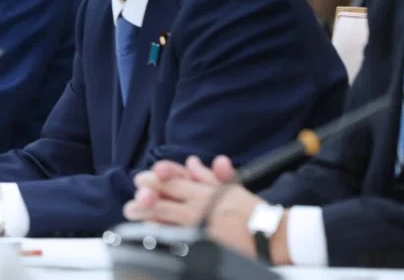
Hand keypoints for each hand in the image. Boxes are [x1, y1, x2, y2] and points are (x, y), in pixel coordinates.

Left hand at [123, 156, 288, 264]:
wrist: (271, 234)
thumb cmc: (251, 211)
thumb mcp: (230, 187)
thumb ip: (209, 175)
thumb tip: (192, 161)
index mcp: (205, 191)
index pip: (176, 180)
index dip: (157, 178)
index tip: (141, 178)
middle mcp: (200, 205)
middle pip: (167, 196)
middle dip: (146, 196)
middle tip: (132, 200)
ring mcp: (199, 224)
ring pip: (168, 216)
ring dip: (148, 213)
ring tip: (132, 213)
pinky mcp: (202, 241)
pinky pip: (178, 236)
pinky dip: (163, 231)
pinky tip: (151, 230)